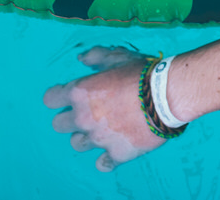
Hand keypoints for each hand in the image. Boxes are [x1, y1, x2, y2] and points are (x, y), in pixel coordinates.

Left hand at [43, 46, 166, 170]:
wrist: (169, 95)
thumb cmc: (143, 73)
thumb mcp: (118, 57)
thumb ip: (95, 56)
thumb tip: (81, 58)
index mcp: (80, 92)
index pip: (50, 99)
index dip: (59, 96)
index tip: (69, 96)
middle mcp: (83, 117)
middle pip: (58, 124)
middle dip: (70, 118)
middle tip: (88, 112)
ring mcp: (98, 138)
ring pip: (77, 144)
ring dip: (87, 137)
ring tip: (104, 129)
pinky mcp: (116, 153)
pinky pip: (102, 164)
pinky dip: (107, 158)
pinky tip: (114, 148)